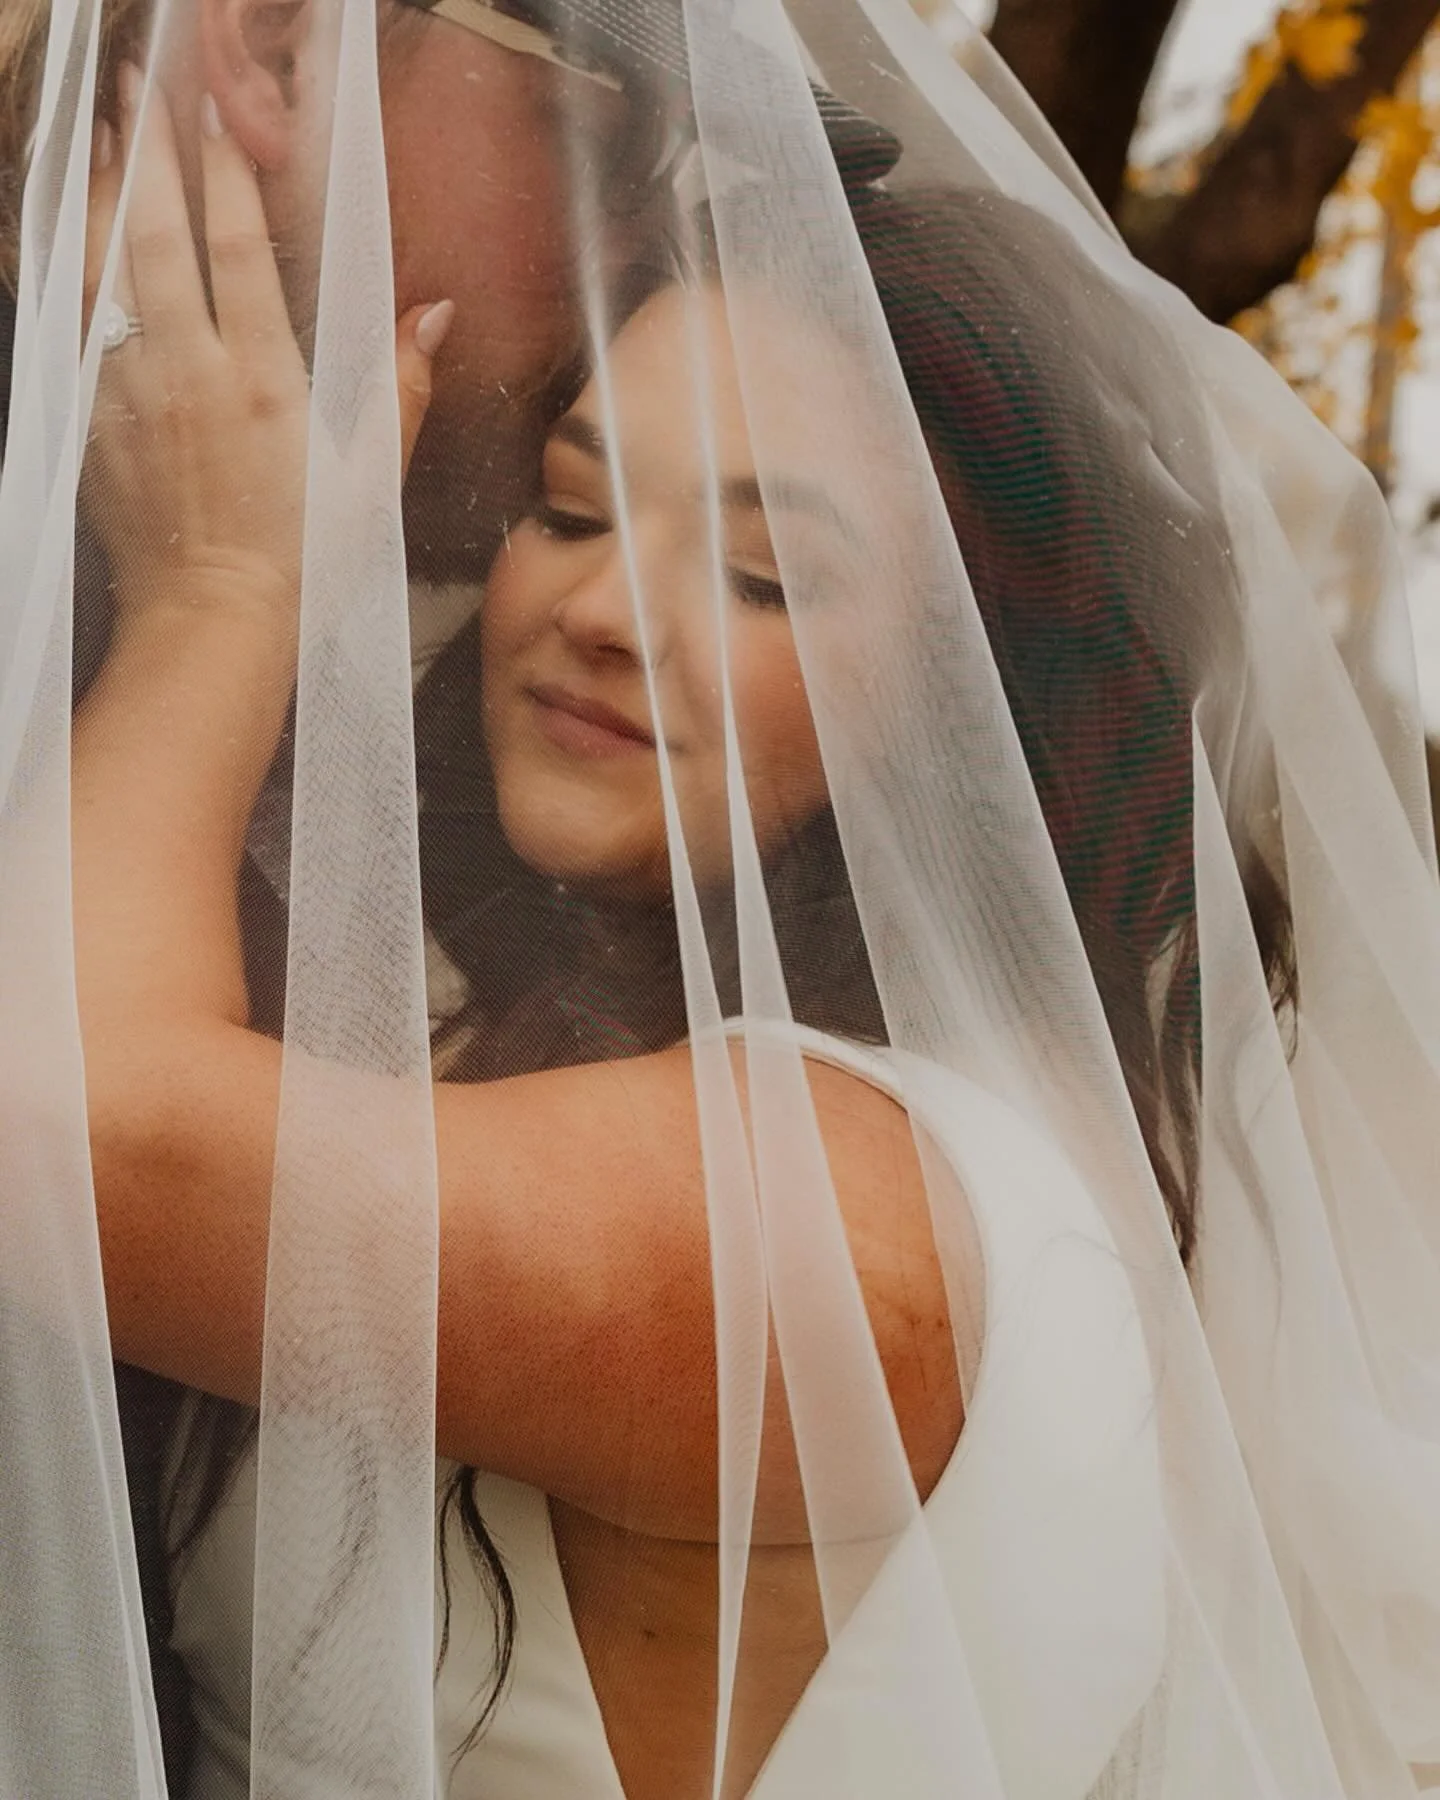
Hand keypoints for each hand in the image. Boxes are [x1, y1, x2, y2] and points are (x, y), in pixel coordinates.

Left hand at [84, 67, 449, 621]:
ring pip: (105, 267)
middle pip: (159, 234)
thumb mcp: (373, 479)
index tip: (222, 111)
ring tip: (115, 131)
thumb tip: (433, 313)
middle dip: (155, 150)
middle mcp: (188, 372)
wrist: (211, 620)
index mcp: (263, 380)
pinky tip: (83, 231)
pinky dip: (77, 264)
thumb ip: (403, 390)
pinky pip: (75, 322)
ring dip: (110, 192)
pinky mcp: (93, 419)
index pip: (237, 246)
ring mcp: (129, 392)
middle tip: (149, 83)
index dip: (227, 170)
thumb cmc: (302, 557)